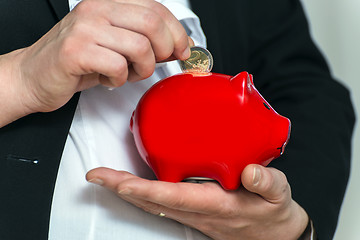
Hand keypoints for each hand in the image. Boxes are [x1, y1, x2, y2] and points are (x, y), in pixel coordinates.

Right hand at [0, 0, 189, 125]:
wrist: (34, 76)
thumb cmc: (77, 61)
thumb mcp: (116, 46)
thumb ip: (147, 42)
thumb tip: (180, 45)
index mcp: (109, 3)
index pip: (155, 8)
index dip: (176, 31)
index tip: (183, 49)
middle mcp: (97, 10)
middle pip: (152, 23)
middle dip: (164, 50)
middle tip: (155, 64)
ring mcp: (85, 28)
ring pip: (139, 46)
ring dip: (142, 69)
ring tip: (128, 74)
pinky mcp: (75, 51)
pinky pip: (118, 66)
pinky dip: (120, 80)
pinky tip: (109, 80)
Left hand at [86, 164, 308, 239]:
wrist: (274, 235)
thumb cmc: (273, 213)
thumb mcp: (279, 195)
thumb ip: (266, 182)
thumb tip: (249, 170)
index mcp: (217, 206)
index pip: (175, 197)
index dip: (145, 190)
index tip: (120, 182)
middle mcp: (197, 212)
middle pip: (152, 202)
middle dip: (121, 189)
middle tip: (96, 175)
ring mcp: (192, 214)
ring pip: (152, 204)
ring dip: (126, 191)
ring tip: (105, 177)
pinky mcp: (192, 211)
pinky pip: (160, 204)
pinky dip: (141, 194)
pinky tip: (131, 184)